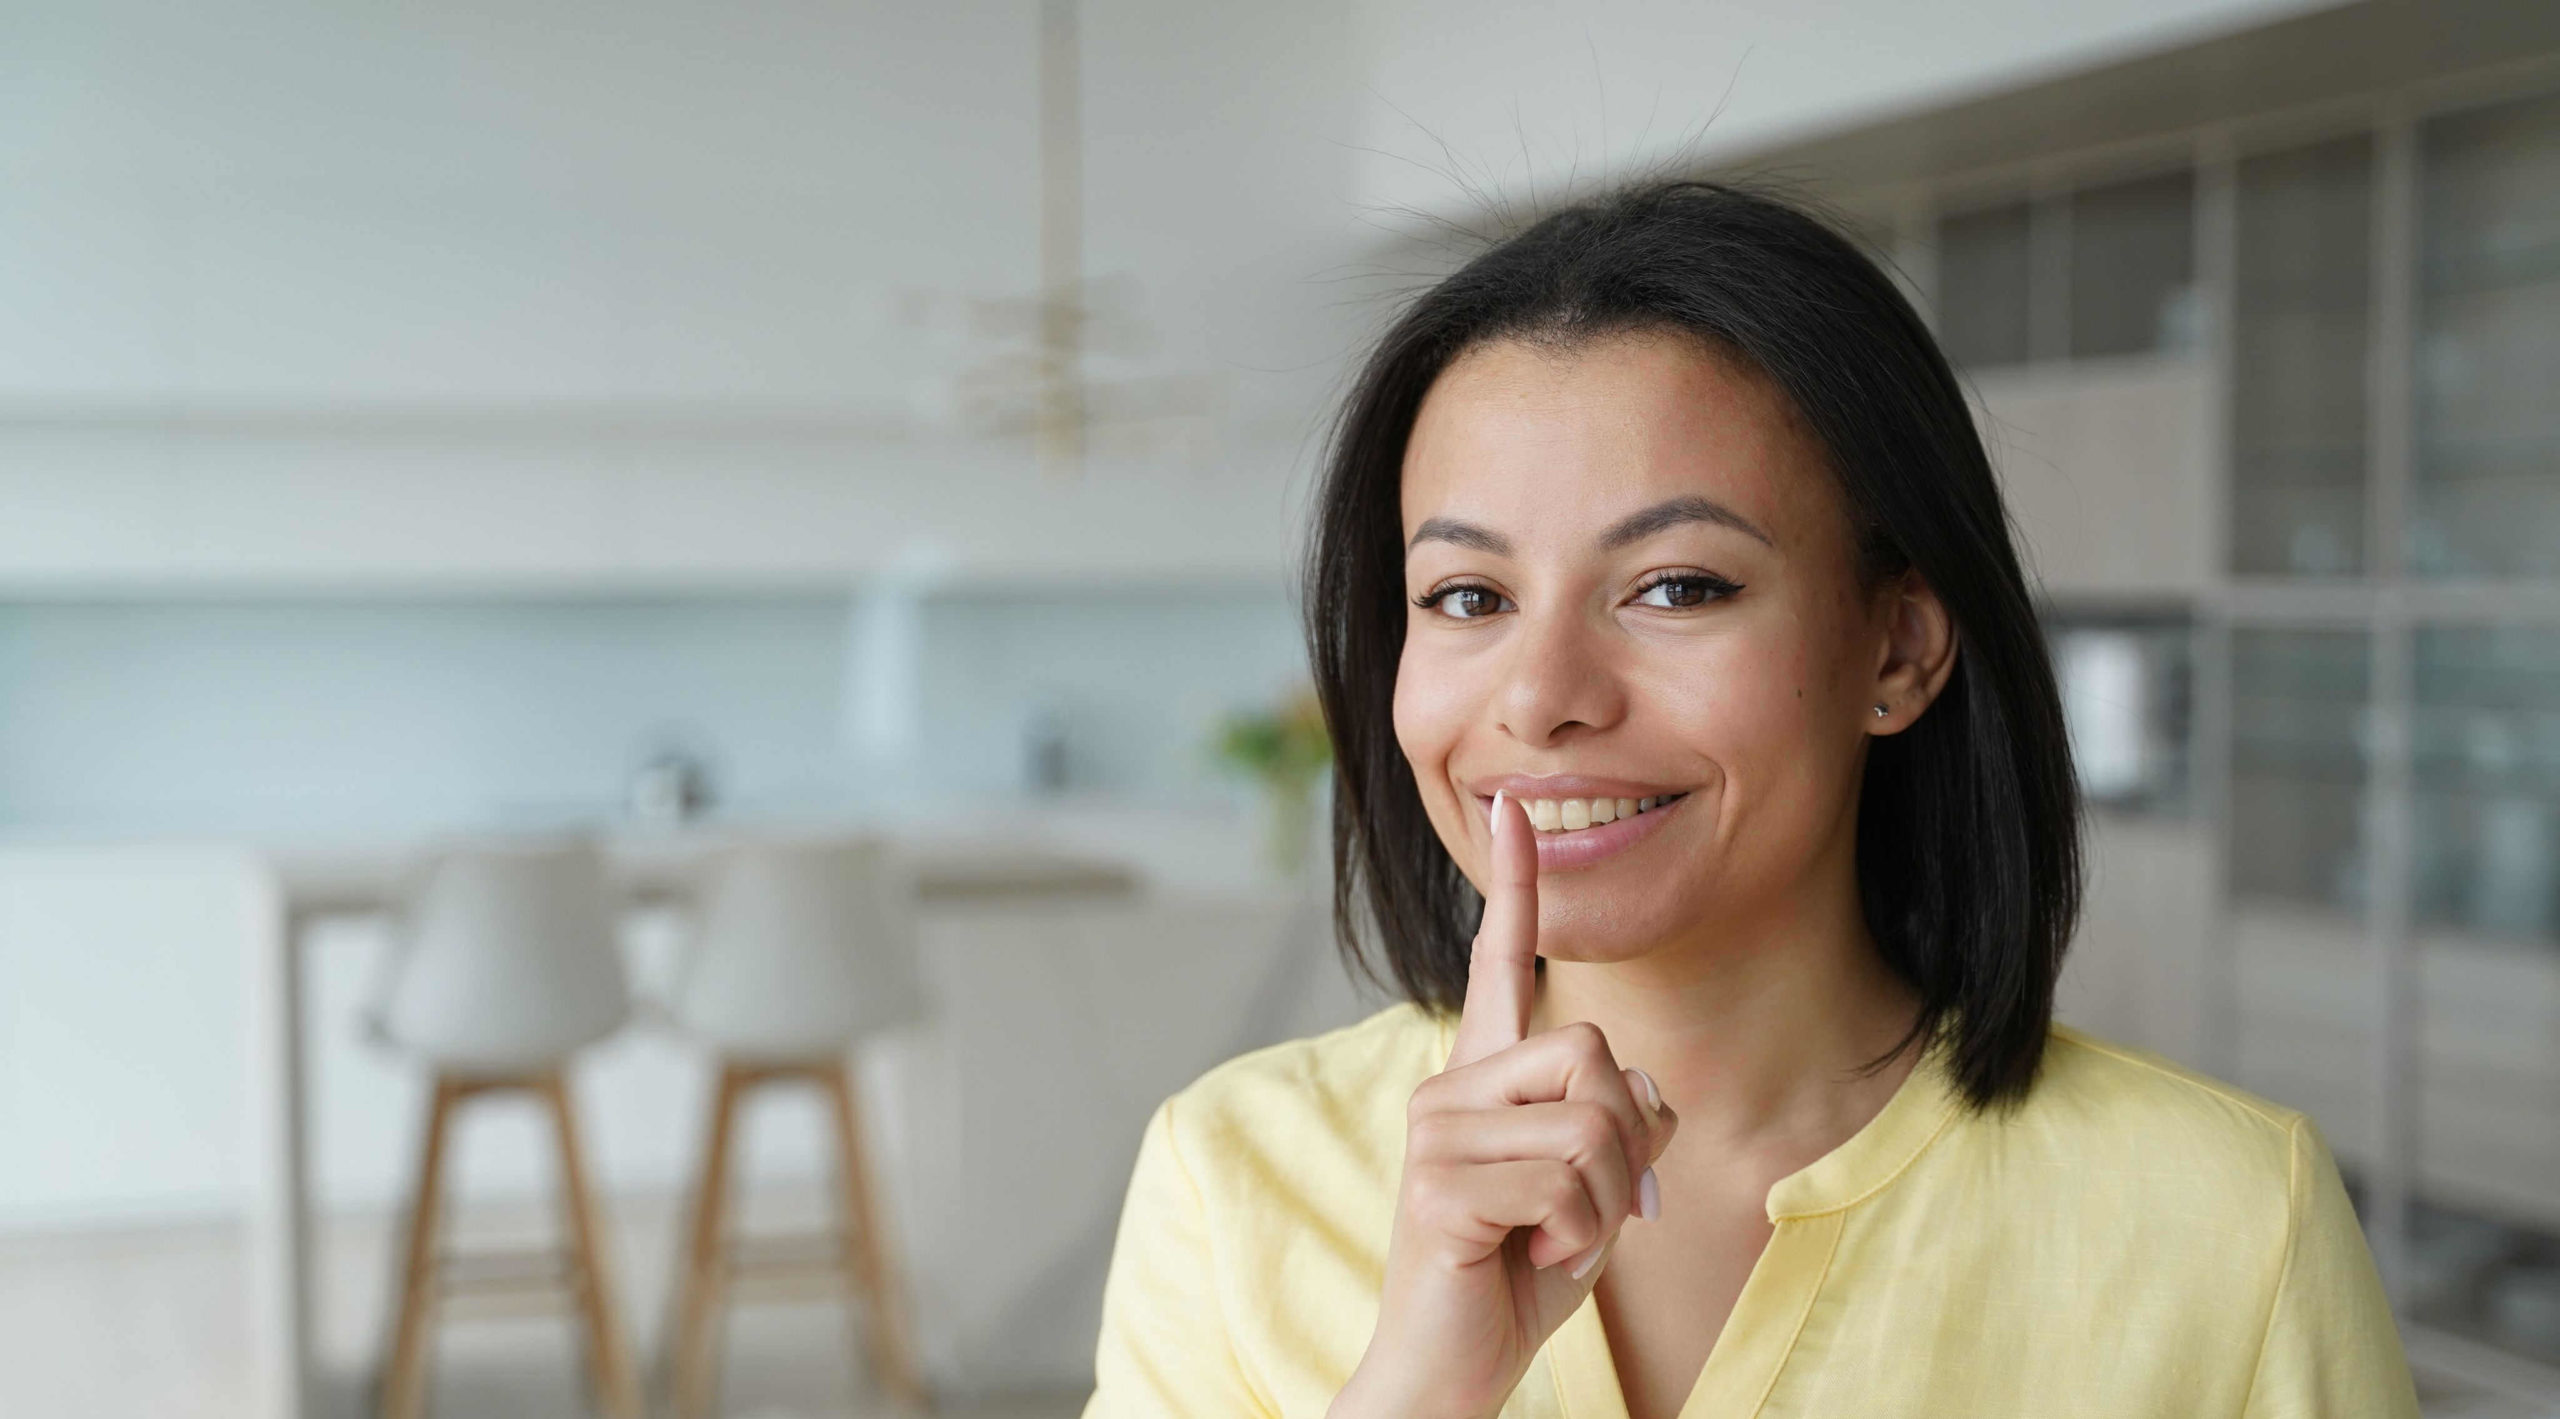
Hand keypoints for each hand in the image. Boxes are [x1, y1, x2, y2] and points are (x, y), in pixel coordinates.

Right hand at [1330, 792, 1677, 1418]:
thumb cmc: (1518, 1273)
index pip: (1500, 963)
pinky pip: (1562, 1182)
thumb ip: (1620, 1124)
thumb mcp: (1594, 1191)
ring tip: (1549, 1239)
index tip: (1517, 807)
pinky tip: (1526, 1257)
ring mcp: (1436, 1132)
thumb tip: (1637, 1087)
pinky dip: (1573, 1236)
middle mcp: (1449, 1087)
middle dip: (1624, 1142)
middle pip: (1592, 1049)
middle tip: (1585, 1208)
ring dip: (1602, 1202)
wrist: (1450, 1367)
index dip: (1515, 885)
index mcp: (1483, 1077)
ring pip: (1589, 1123)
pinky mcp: (1438, 1185)